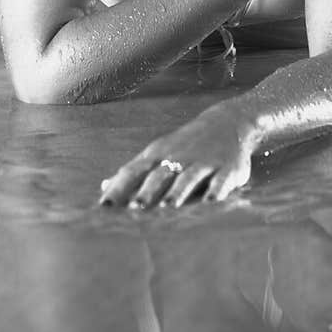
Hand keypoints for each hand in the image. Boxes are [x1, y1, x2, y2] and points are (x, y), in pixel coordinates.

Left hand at [98, 104, 253, 208]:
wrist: (228, 122)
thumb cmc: (185, 144)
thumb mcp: (157, 152)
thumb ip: (133, 172)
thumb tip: (104, 187)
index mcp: (158, 154)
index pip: (134, 171)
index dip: (119, 188)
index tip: (104, 206)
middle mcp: (179, 157)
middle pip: (160, 174)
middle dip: (147, 191)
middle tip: (135, 209)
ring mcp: (204, 162)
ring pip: (188, 177)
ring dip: (178, 192)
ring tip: (168, 207)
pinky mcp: (227, 168)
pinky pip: (221, 180)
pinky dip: (217, 190)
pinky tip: (211, 203)